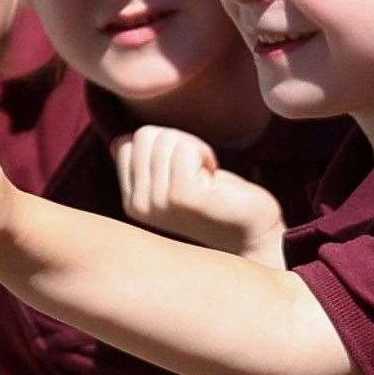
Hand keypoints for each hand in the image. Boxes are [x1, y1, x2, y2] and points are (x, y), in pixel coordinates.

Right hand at [114, 127, 284, 259]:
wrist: (254, 237)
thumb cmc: (218, 203)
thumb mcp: (175, 180)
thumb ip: (147, 164)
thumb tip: (119, 142)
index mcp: (133, 202)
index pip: (129, 144)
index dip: (163, 145)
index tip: (184, 168)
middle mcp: (139, 205)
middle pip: (145, 136)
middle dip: (179, 142)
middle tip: (198, 171)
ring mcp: (158, 202)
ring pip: (166, 139)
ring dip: (195, 149)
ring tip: (207, 178)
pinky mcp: (182, 197)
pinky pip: (185, 148)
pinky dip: (205, 154)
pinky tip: (214, 180)